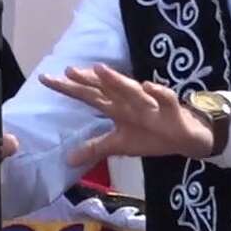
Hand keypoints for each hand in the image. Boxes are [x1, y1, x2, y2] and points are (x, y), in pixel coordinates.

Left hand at [41, 65, 211, 168]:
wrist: (185, 137)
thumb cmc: (151, 135)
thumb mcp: (119, 144)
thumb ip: (95, 147)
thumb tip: (68, 160)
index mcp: (116, 107)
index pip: (88, 95)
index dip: (68, 88)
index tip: (45, 78)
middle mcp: (129, 101)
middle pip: (105, 88)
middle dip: (88, 80)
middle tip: (68, 71)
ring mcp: (149, 103)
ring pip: (131, 90)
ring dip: (117, 80)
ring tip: (99, 70)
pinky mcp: (170, 109)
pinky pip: (165, 99)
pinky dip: (157, 93)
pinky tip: (148, 86)